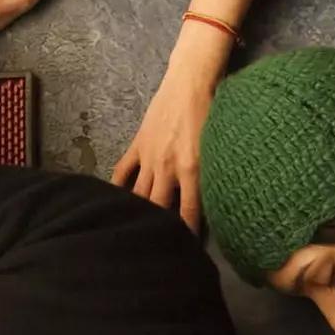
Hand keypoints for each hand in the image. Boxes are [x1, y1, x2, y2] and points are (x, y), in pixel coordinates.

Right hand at [112, 33, 226, 230]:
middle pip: (159, 209)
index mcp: (192, 170)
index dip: (187, 236)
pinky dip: (116, 188)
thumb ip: (215, 174)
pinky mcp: (138, 145)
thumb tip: (221, 202)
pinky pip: (122, 171)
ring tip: (134, 233)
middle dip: (159, 230)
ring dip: (137, 214)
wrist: (191, 82)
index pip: (188, 213)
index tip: (187, 253)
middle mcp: (168, 168)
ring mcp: (150, 158)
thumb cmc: (214, 112)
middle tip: (157, 248)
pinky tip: (113, 204)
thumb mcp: (221, 146)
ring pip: (139, 195)